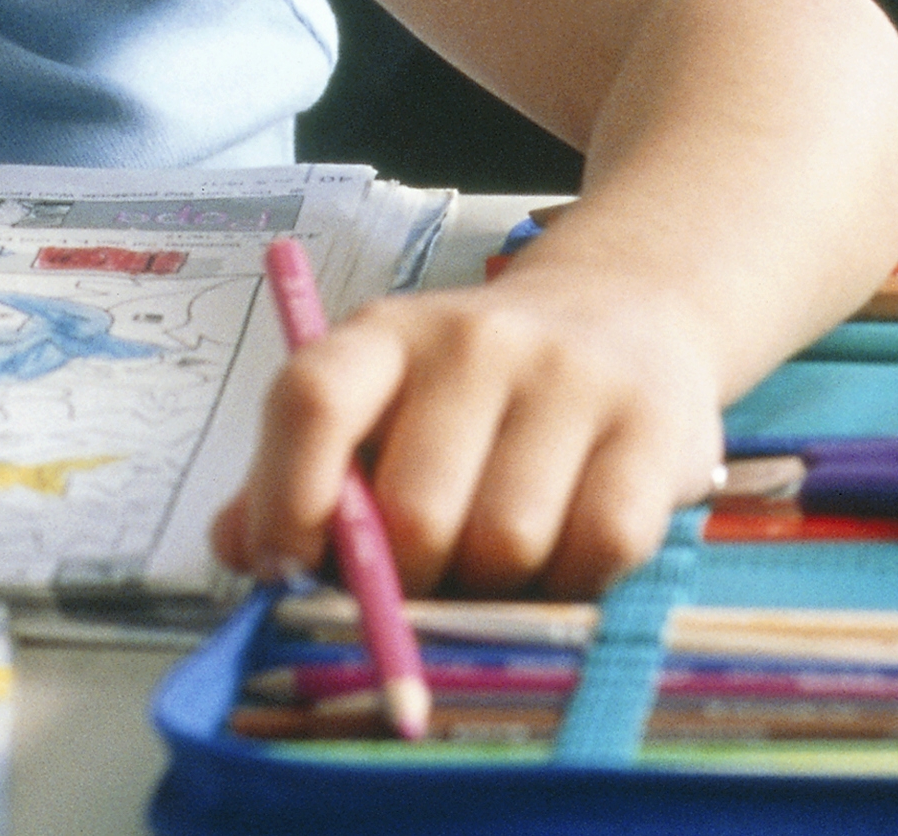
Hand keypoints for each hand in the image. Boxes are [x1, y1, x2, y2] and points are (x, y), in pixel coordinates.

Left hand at [211, 250, 728, 600]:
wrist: (629, 310)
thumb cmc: (476, 392)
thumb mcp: (379, 405)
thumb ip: (298, 474)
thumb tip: (243, 552)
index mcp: (385, 335)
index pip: (313, 398)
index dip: (285, 497)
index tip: (285, 570)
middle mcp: (476, 341)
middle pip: (416, 510)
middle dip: (409, 581)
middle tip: (424, 581)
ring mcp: (571, 377)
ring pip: (507, 543)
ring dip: (496, 587)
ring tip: (500, 561)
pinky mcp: (655, 426)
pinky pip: (599, 548)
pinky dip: (575, 580)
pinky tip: (567, 553)